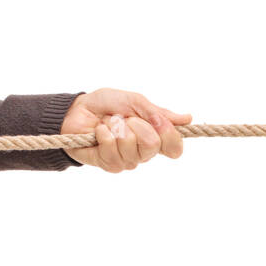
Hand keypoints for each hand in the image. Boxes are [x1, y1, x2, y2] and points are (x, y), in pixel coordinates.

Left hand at [60, 88, 190, 171]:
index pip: (174, 148)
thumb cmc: (107, 104)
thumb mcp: (134, 101)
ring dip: (117, 127)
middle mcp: (143, 152)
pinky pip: (111, 149)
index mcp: (154, 137)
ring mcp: (127, 161)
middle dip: (137, 124)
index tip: (159, 121)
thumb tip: (187, 119)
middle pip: (153, 145)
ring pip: (130, 146)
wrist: (78, 110)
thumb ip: (157, 113)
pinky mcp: (109, 164)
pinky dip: (104, 133)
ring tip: (110, 123)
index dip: (170, 135)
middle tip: (126, 118)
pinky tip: (99, 131)